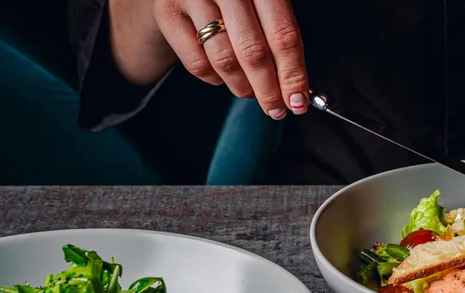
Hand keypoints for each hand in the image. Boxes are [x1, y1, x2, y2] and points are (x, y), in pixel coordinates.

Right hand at [151, 0, 308, 118]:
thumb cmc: (239, 0)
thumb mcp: (264, 6)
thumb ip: (279, 40)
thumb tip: (294, 91)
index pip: (283, 35)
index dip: (293, 74)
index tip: (298, 102)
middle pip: (253, 52)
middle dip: (268, 90)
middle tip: (276, 110)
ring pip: (224, 60)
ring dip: (242, 87)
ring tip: (250, 92)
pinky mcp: (167, 13)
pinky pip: (197, 62)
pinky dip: (215, 78)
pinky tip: (223, 75)